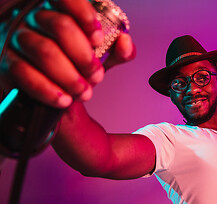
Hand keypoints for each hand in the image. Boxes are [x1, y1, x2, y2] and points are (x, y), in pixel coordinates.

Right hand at [0, 0, 134, 107]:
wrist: (55, 92)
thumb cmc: (75, 67)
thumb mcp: (100, 57)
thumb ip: (117, 50)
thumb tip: (125, 43)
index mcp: (57, 10)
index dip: (84, 16)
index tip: (98, 38)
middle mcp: (34, 19)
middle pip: (60, 26)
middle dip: (84, 56)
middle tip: (96, 75)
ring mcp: (18, 39)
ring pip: (45, 51)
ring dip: (70, 76)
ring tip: (83, 91)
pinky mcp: (7, 63)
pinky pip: (25, 74)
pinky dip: (49, 90)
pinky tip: (64, 99)